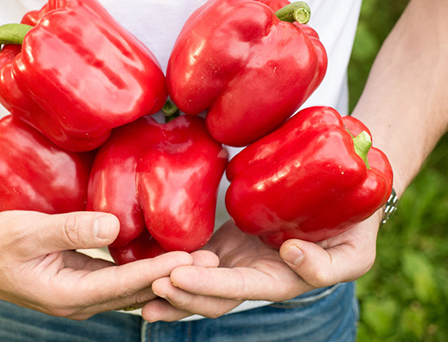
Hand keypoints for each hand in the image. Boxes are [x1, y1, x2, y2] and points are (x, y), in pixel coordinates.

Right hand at [0, 205, 193, 319]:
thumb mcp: (25, 231)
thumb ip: (68, 228)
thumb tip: (114, 225)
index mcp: (66, 295)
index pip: (122, 284)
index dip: (157, 272)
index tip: (189, 259)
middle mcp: (80, 301)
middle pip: (137, 292)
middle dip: (174, 276)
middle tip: (211, 259)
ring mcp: (83, 293)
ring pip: (133, 287)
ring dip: (166, 273)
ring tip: (200, 256)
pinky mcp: (83, 280)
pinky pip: (122, 278)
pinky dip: (146, 269)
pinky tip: (166, 254)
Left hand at [142, 212, 381, 320]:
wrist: (342, 199)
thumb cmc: (354, 227)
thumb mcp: (355, 253)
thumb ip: (327, 266)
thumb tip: (291, 254)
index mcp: (279, 282)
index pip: (237, 290)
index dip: (206, 288)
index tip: (177, 277)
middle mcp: (253, 276)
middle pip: (210, 294)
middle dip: (178, 294)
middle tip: (148, 284)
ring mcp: (237, 258)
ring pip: (197, 279)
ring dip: (169, 284)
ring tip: (137, 280)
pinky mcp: (226, 239)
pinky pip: (195, 254)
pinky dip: (172, 260)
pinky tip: (147, 257)